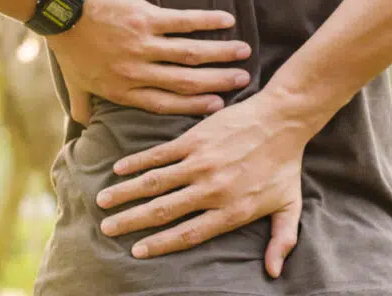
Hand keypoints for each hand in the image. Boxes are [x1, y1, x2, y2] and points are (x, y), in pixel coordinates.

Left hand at [46, 0, 250, 124]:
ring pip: (191, 54)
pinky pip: (183, 22)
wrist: (61, 10)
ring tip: (243, 53)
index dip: (195, 106)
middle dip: (218, 83)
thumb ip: (83, 107)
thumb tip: (83, 128)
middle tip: (243, 81)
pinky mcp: (145, 18)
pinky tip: (227, 21)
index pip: (167, 104)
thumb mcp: (75, 84)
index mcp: (124, 90)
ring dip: (220, 54)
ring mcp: (143, 45)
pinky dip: (207, 22)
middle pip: (186, 82)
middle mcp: (137, 72)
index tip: (219, 107)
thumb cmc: (69, 48)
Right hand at [93, 88, 309, 277]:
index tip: (137, 251)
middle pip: (163, 211)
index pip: (188, 234)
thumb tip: (273, 273)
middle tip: (107, 229)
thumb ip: (281, 240)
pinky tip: (118, 169)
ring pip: (154, 182)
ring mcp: (200, 163)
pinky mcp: (195, 139)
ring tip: (103, 201)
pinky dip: (137, 162)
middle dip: (131, 222)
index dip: (160, 244)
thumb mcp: (289, 206)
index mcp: (231, 210)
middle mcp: (211, 189)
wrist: (283, 119)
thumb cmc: (286, 164)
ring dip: (125, 193)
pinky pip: (159, 154)